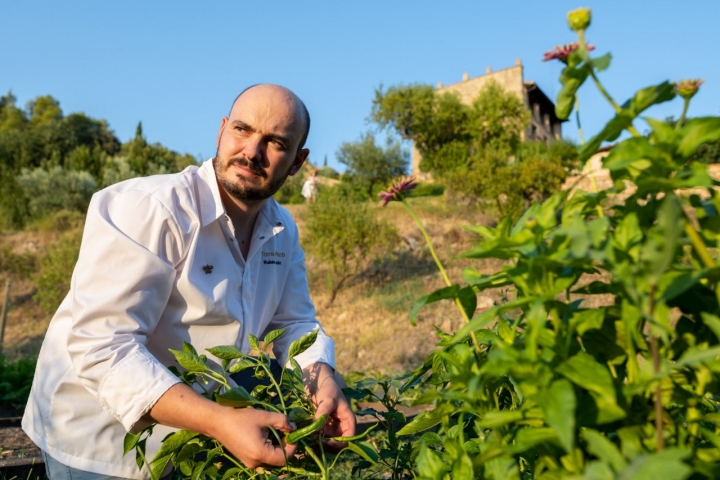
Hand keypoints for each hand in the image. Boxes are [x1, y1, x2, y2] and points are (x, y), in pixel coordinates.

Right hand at [147, 384, 296, 468]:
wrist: (218, 422)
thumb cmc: (241, 418)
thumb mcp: (264, 416)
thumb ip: (282, 421)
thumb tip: (294, 428)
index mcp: (260, 454)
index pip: (284, 458)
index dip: (292, 446)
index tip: (292, 433)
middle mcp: (255, 463)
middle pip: (278, 460)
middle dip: (285, 445)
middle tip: (284, 430)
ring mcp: (249, 463)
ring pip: (271, 459)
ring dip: (277, 447)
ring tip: (274, 430)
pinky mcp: (246, 460)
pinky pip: (263, 458)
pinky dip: (268, 448)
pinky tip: (265, 435)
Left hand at [303, 363, 355, 450]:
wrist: (318, 381)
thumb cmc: (328, 388)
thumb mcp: (328, 400)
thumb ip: (323, 414)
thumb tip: (316, 431)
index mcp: (348, 420)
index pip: (349, 438)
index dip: (339, 443)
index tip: (326, 442)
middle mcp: (341, 426)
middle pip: (337, 442)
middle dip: (326, 444)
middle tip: (314, 441)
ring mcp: (331, 426)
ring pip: (326, 440)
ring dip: (318, 441)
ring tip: (308, 436)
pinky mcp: (321, 426)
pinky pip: (318, 435)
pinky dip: (313, 436)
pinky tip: (305, 433)